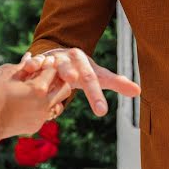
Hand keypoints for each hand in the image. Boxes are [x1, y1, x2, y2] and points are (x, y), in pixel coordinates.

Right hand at [0, 63, 71, 142]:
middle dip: (58, 80)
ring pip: (59, 102)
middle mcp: (45, 103)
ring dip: (54, 94)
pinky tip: (31, 102)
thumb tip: (31, 55)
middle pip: (65, 88)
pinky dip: (44, 106)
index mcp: (39, 88)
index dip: (49, 65)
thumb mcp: (9, 77)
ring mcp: (42, 116)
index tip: (44, 63)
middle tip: (47, 76)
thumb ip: (24, 67)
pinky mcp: (38, 125)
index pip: (54, 71)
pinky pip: (48, 113)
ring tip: (40, 90)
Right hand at [19, 48, 140, 116]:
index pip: (92, 80)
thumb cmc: (80, 70)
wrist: (57, 56)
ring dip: (53, 67)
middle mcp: (69, 59)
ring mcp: (53, 59)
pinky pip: (34, 63)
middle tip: (76, 84)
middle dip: (75, 77)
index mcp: (84, 63)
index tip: (102, 112)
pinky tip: (29, 68)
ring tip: (51, 72)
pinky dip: (33, 65)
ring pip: (54, 64)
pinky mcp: (38, 61)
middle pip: (75, 72)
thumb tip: (139, 91)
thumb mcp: (96, 75)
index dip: (96, 95)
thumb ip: (116, 82)